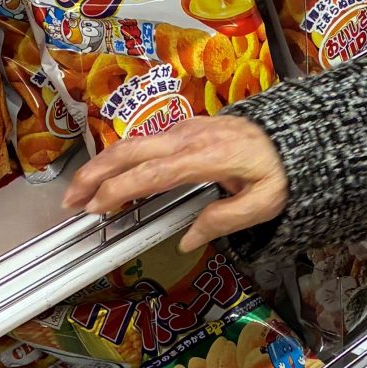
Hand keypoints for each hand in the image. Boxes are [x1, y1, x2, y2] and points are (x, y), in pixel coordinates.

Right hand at [63, 113, 288, 250]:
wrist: (296, 133)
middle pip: (128, 152)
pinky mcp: (186, 128)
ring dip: (101, 165)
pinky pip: (145, 141)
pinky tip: (110, 175)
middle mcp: (187, 138)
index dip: (118, 191)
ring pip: (132, 143)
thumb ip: (223, 221)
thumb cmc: (281, 170)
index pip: (150, 175)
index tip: (95, 209)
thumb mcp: (263, 203)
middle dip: (94, 174)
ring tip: (81, 190)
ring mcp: (185, 129)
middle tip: (70, 200)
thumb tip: (188, 239)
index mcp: (203, 157)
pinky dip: (119, 157)